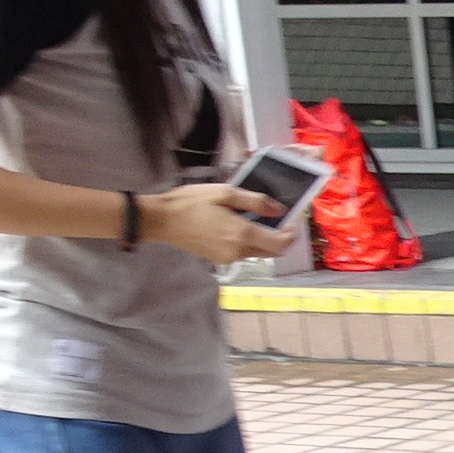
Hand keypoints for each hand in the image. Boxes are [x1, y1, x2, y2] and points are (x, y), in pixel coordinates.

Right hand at [137, 182, 289, 268]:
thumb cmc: (191, 202)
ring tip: (251, 218)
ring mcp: (227, 258)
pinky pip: (241, 252)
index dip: (291, 235)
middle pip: (271, 251)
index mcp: (242, 235)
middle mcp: (238, 251)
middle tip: (276, 218)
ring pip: (256, 252)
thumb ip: (256, 202)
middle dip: (278, 237)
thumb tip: (280, 210)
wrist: (162, 220)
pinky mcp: (218, 259)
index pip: (280, 245)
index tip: (291, 221)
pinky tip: (235, 225)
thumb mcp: (226, 193)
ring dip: (261, 239)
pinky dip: (246, 241)